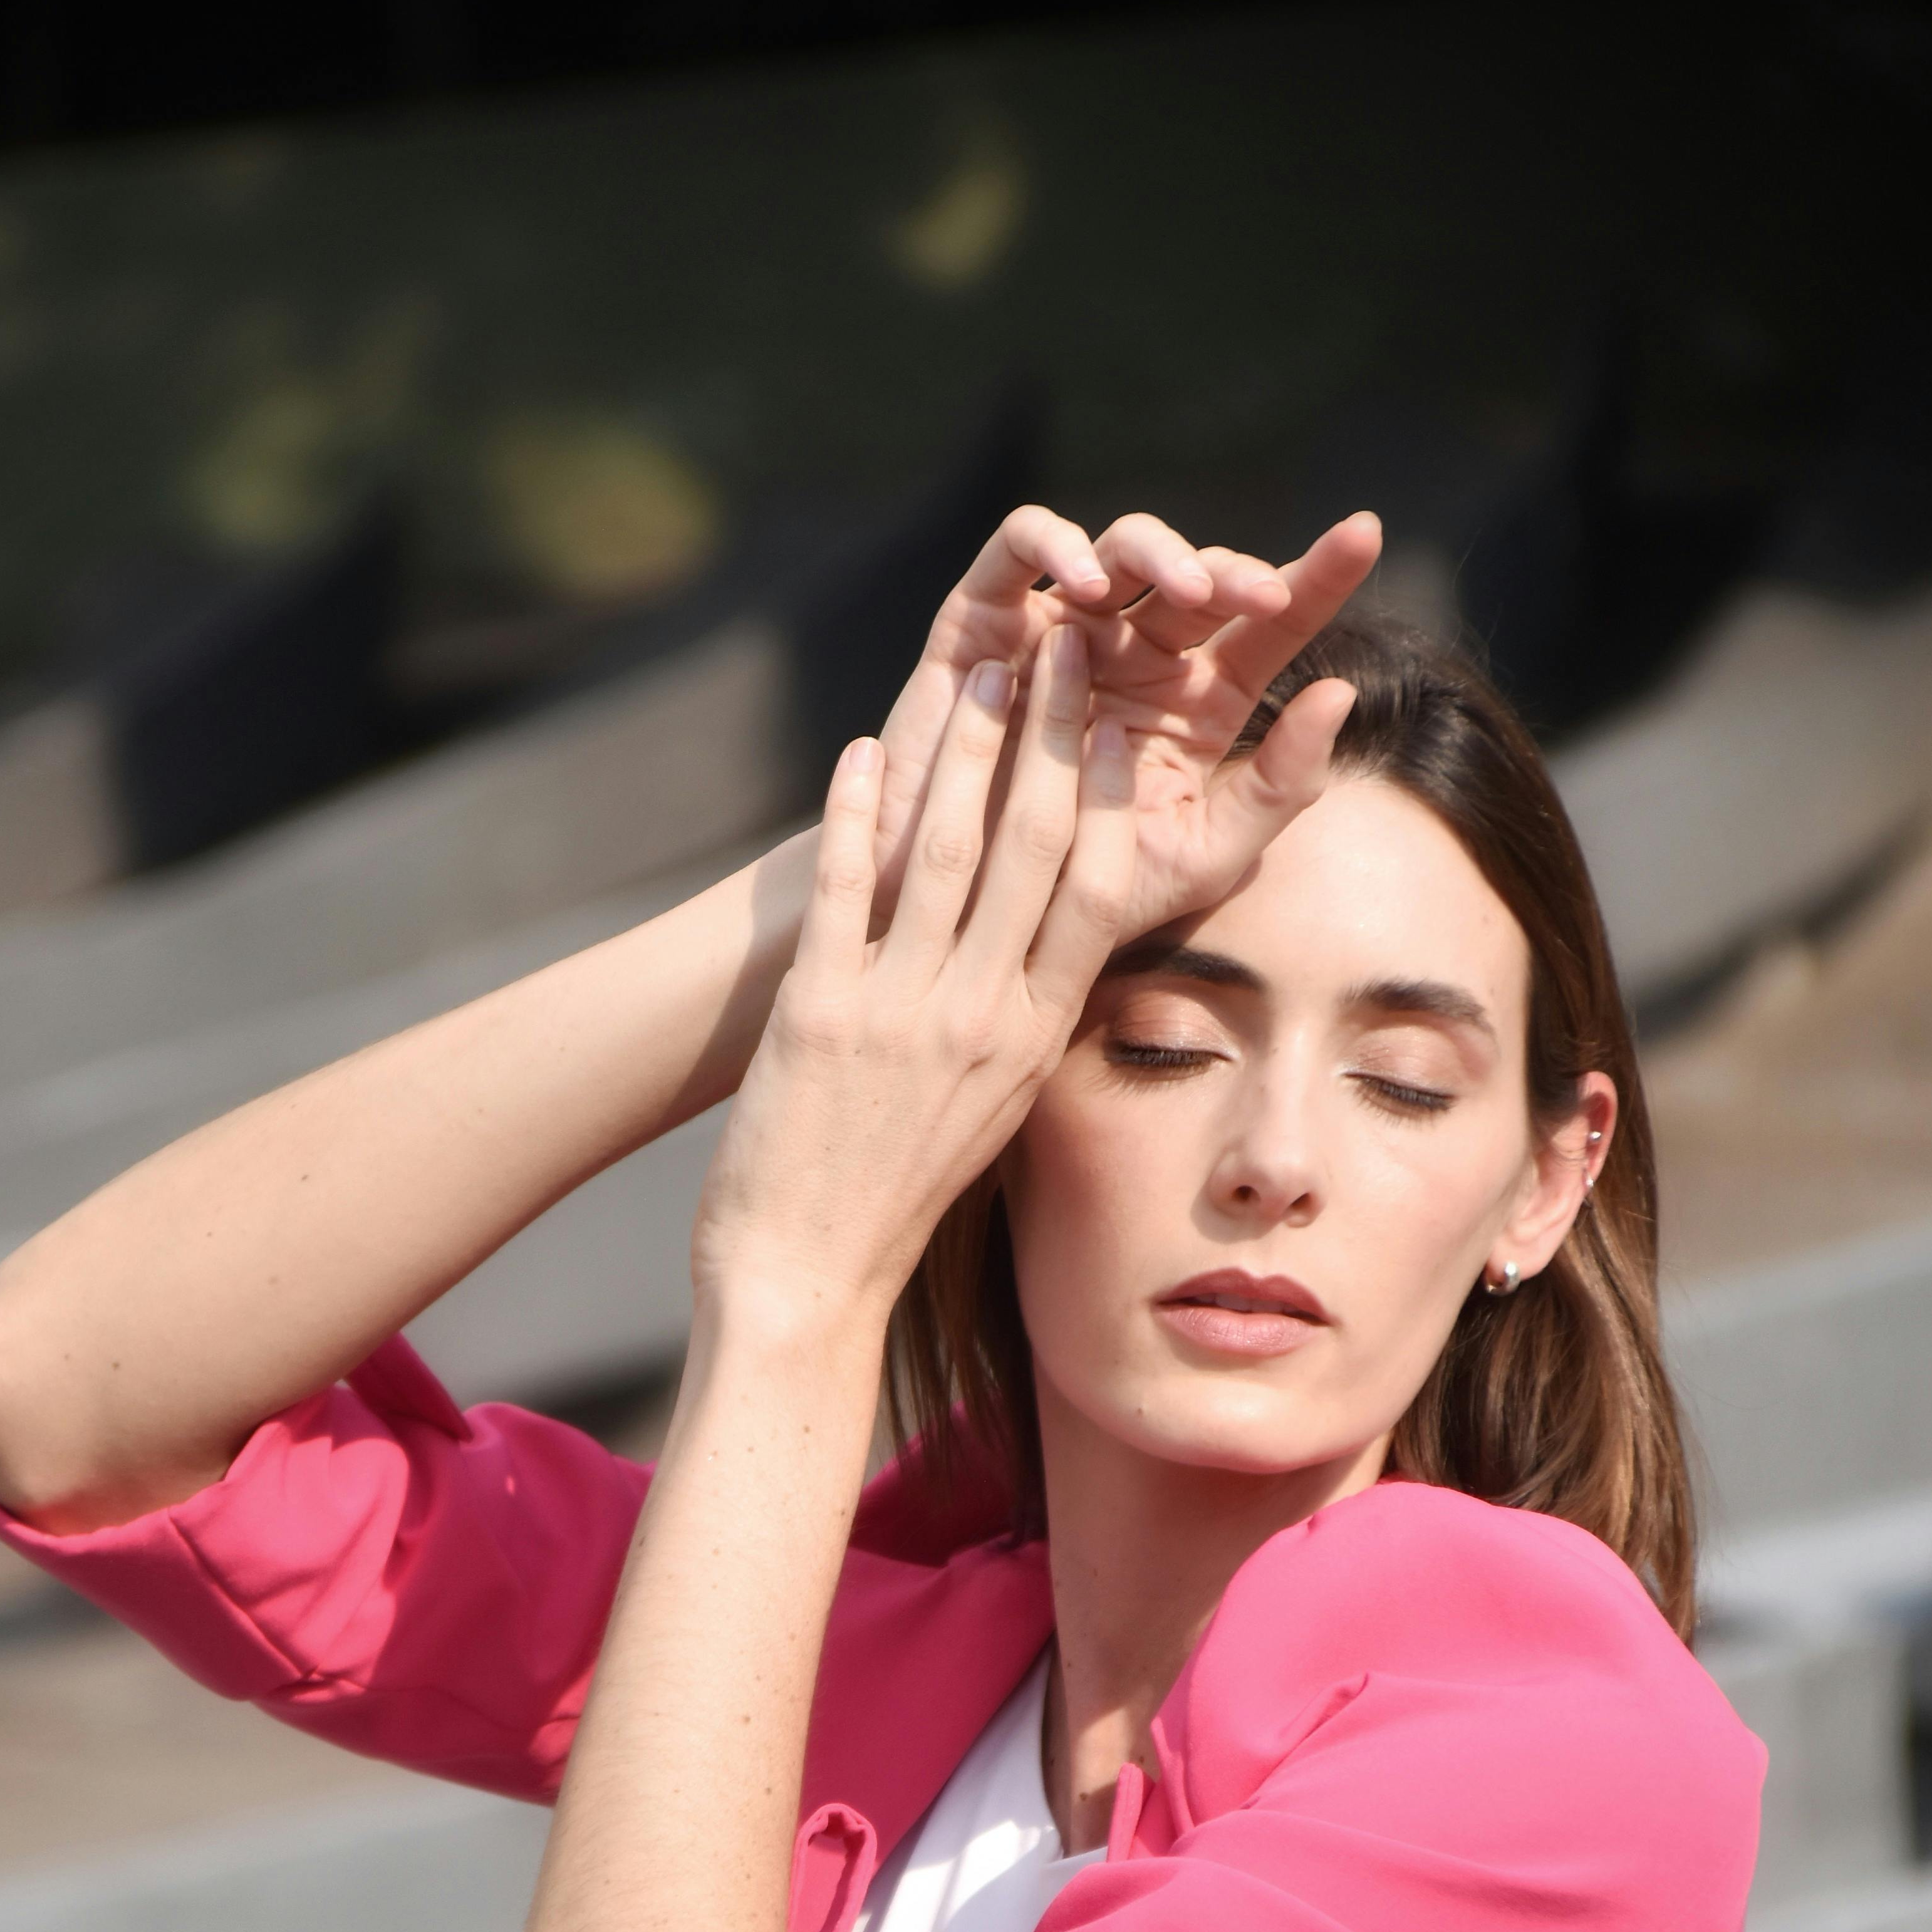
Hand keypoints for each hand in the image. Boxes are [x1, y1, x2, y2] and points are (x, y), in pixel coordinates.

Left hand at [698, 619, 1133, 1328]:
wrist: (810, 1276)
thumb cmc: (899, 1193)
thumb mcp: (993, 1108)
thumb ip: (1021, 1021)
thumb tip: (1048, 948)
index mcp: (1031, 1037)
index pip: (1095, 896)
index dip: (1110, 799)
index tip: (1121, 725)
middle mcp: (978, 1015)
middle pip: (1031, 851)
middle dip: (1049, 740)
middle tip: (1064, 654)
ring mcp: (898, 1010)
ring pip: (946, 853)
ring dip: (961, 752)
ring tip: (978, 673)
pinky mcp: (817, 1012)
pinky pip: (845, 890)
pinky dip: (854, 814)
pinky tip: (863, 747)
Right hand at [872, 503, 1382, 928]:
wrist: (960, 921)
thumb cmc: (1081, 898)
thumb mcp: (1203, 856)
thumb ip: (1281, 786)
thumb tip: (1342, 693)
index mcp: (1196, 703)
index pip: (1267, 625)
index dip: (1317, 576)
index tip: (1365, 534)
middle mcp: (1133, 655)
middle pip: (1197, 577)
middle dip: (1235, 573)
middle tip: (1263, 598)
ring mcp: (1059, 631)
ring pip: (1118, 549)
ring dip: (1158, 553)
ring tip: (1185, 591)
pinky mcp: (984, 622)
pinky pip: (1019, 549)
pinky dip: (1054, 545)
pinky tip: (1082, 587)